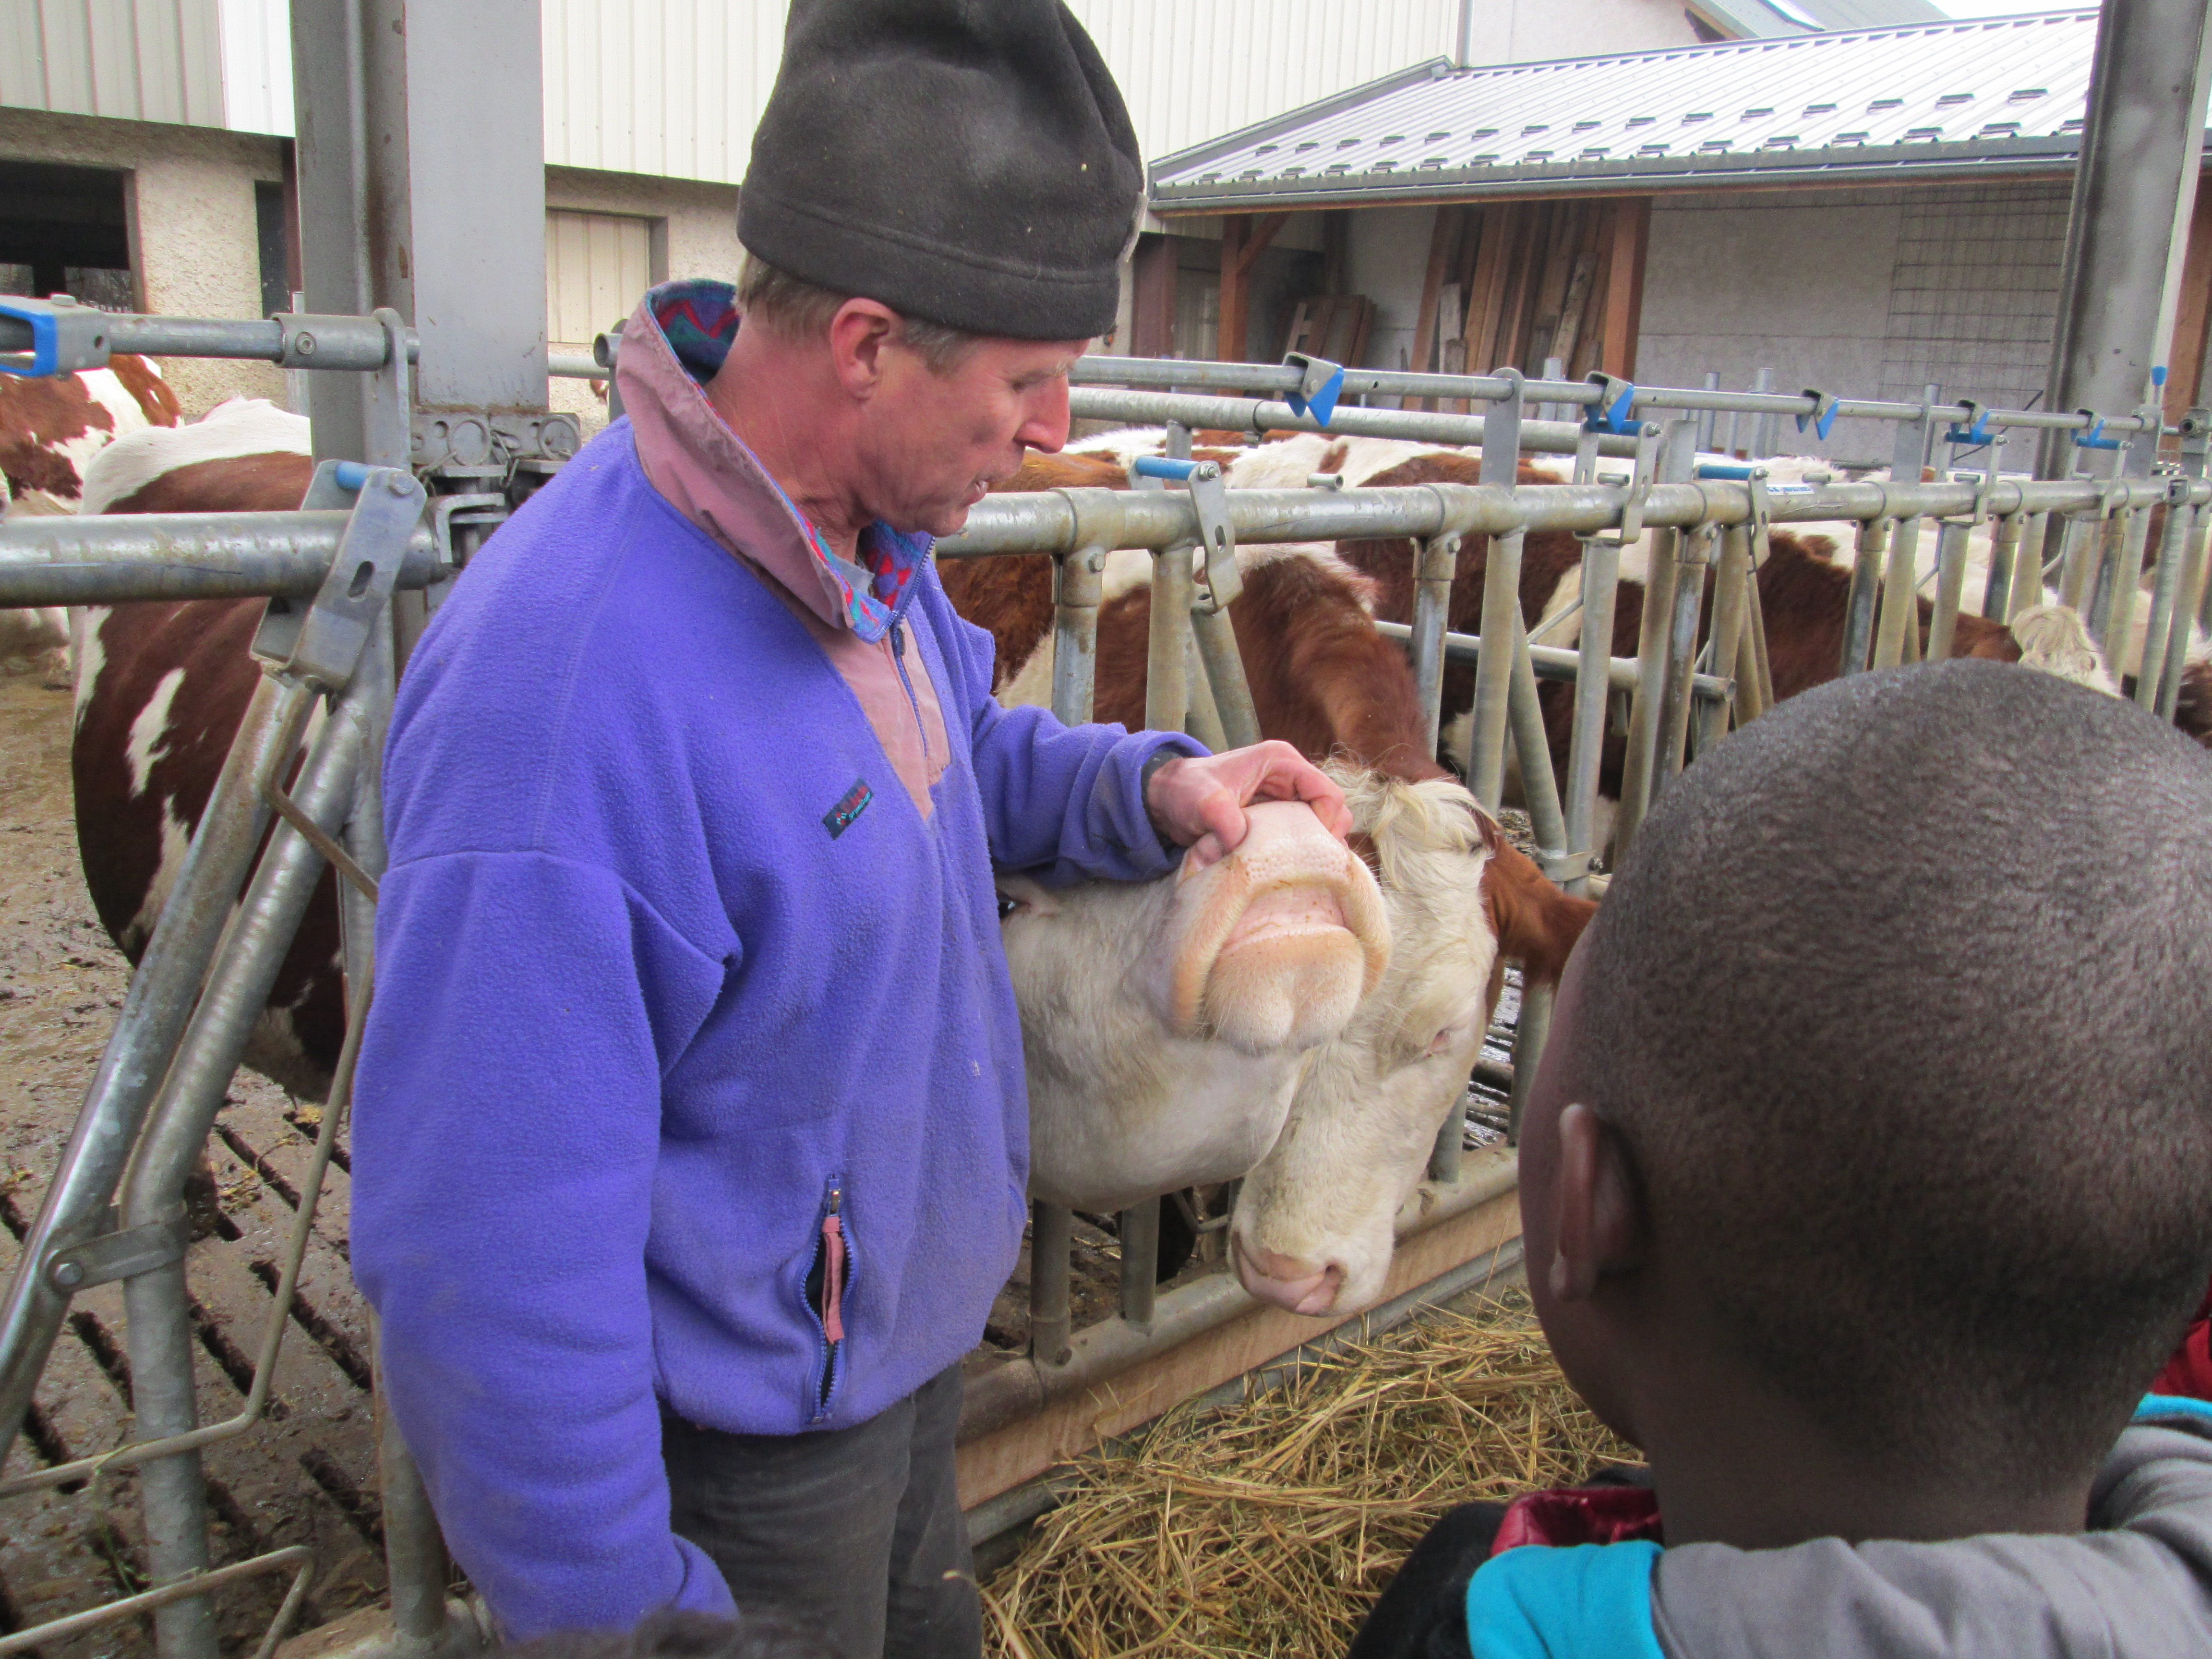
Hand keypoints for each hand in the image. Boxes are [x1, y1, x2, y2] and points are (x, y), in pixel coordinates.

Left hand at [1144, 743, 1353, 867]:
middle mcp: (1291, 780)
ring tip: (1291, 870)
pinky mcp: (1278, 821)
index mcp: (1282, 762)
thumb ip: (1222, 817)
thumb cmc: (1185, 791)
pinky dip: (1297, 856)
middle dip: (1323, 841)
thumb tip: (1241, 844)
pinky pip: (1302, 840)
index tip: (1304, 850)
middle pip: (1334, 814)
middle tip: (1302, 867)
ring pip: (1321, 830)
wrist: (1166, 800)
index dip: (1326, 823)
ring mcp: (1286, 801)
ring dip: (1310, 851)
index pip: (1328, 794)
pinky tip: (1282, 871)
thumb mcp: (1200, 801)